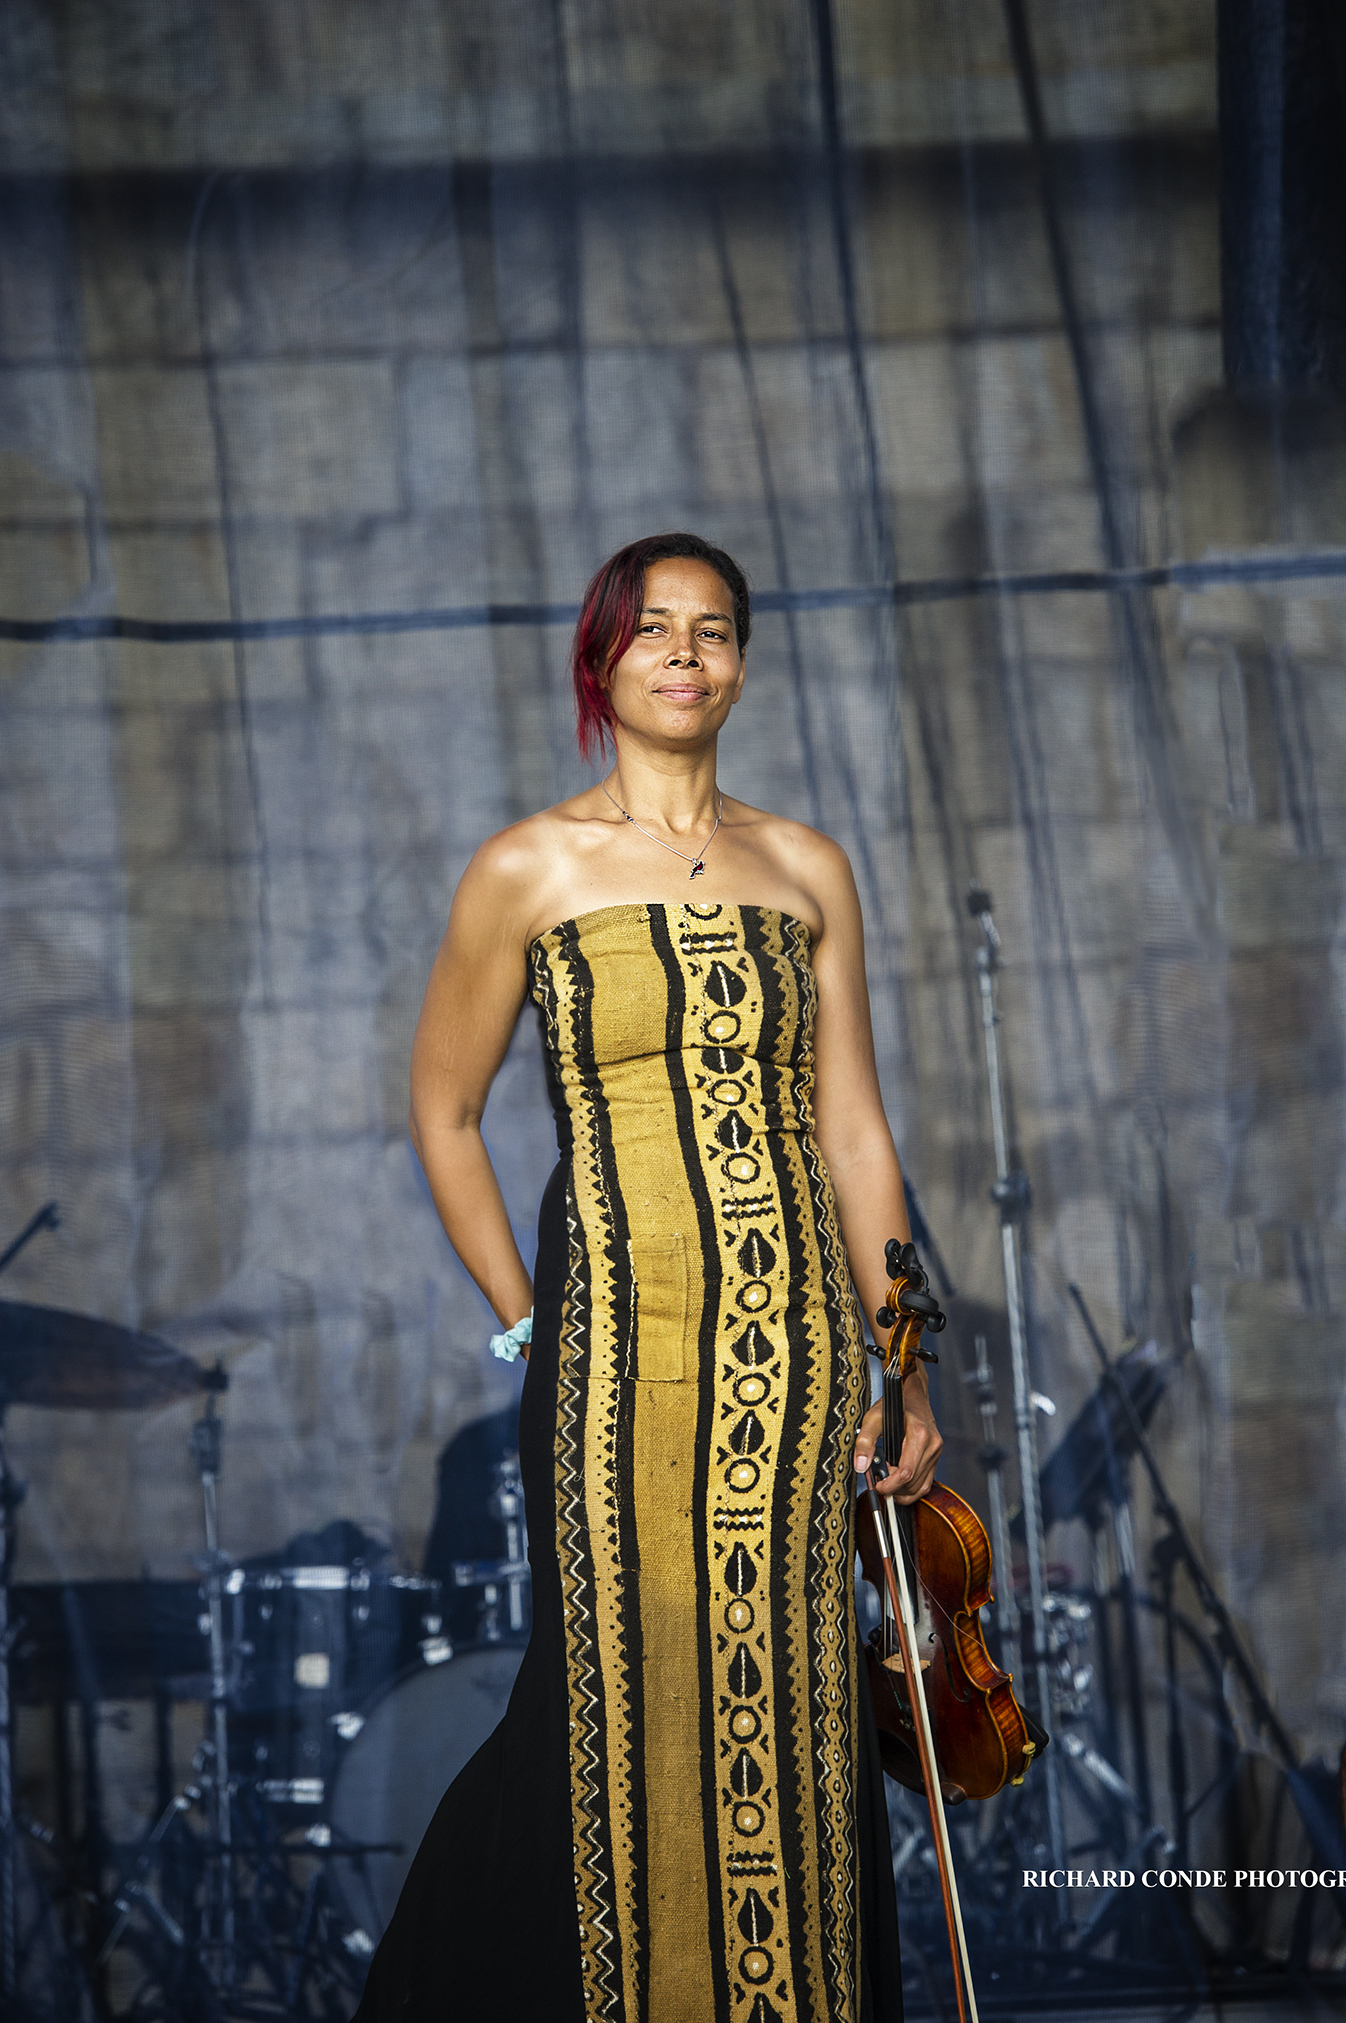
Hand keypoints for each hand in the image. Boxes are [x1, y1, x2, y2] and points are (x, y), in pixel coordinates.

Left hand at [853, 1379, 941, 1503]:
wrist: (913, 1395)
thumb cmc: (895, 1404)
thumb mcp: (874, 1418)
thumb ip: (865, 1441)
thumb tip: (861, 1466)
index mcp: (919, 1435)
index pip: (906, 1473)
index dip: (890, 1485)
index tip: (877, 1486)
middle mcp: (932, 1446)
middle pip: (913, 1483)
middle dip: (894, 1488)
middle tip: (879, 1482)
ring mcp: (936, 1452)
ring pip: (921, 1486)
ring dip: (902, 1491)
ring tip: (887, 1482)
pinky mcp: (935, 1457)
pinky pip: (926, 1482)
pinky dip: (912, 1488)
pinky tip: (898, 1483)